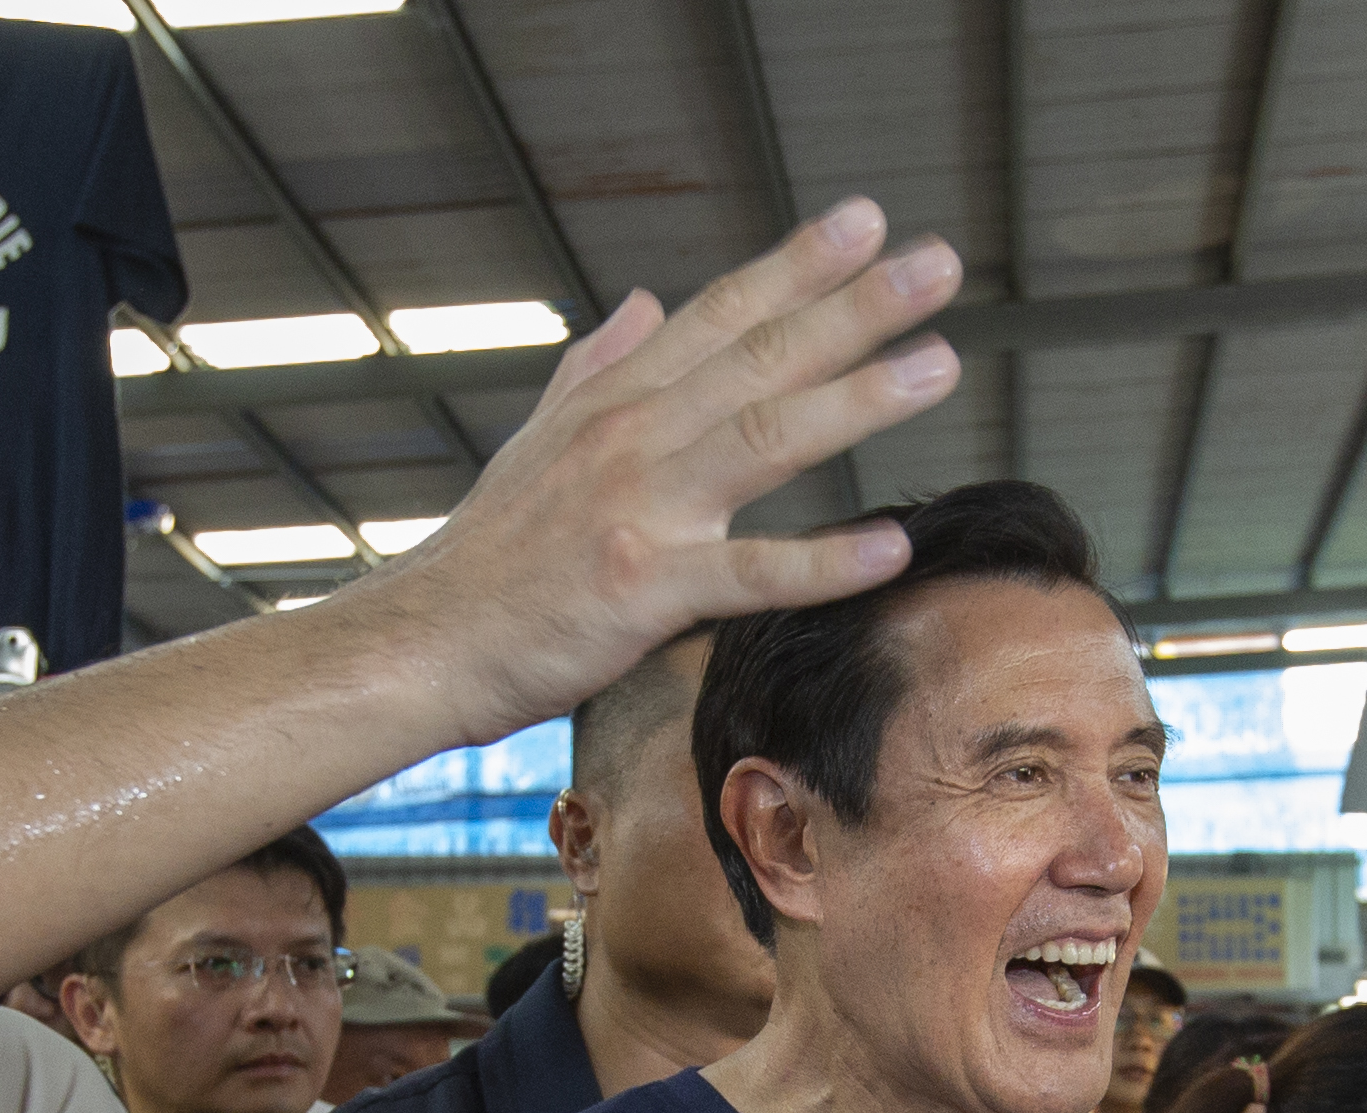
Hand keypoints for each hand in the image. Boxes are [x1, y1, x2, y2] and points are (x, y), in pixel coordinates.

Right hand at [359, 199, 964, 737]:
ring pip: (764, 437)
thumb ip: (599, 366)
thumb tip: (646, 300)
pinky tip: (889, 546)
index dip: (797, 265)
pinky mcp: (641, 589)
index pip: (721, 314)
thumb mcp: (540, 440)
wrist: (426, 641)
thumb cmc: (492, 555)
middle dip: (854, 306)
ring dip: (857, 399)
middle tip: (938, 263)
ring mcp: (638, 507)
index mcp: (618, 401)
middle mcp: (633, 437)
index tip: (867, 219)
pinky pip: (748, 573)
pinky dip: (821, 562)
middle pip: (760, 355)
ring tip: (941, 365)